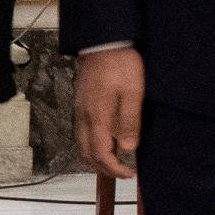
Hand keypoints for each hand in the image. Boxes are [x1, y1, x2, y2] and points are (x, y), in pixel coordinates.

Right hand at [75, 46, 143, 178]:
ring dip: (95, 159)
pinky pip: (81, 134)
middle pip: (87, 154)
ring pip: (81, 145)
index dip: (114, 168)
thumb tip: (128, 148)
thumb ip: (129, 122)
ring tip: (114, 161)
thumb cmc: (121, 65)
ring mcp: (80, 110)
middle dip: (103, 168)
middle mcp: (84, 117)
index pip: (101, 154)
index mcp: (97, 117)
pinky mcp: (81, 104)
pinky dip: (91, 146)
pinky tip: (105, 142)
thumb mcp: (133, 93)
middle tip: (123, 172)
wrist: (103, 42)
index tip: (129, 173)